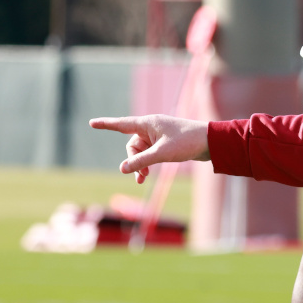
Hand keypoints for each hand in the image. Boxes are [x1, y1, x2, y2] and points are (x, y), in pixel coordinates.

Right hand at [89, 115, 209, 183]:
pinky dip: (146, 164)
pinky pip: (149, 154)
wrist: (210, 142)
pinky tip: (145, 176)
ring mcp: (158, 136)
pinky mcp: (165, 144)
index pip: (122, 124)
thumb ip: (141, 161)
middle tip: (141, 174)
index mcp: (149, 123)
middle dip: (133, 160)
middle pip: (132, 144)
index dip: (106, 124)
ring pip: (140, 152)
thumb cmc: (187, 142)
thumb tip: (122, 169)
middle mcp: (151, 127)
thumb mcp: (161, 153)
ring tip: (143, 179)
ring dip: (140, 165)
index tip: (92, 123)